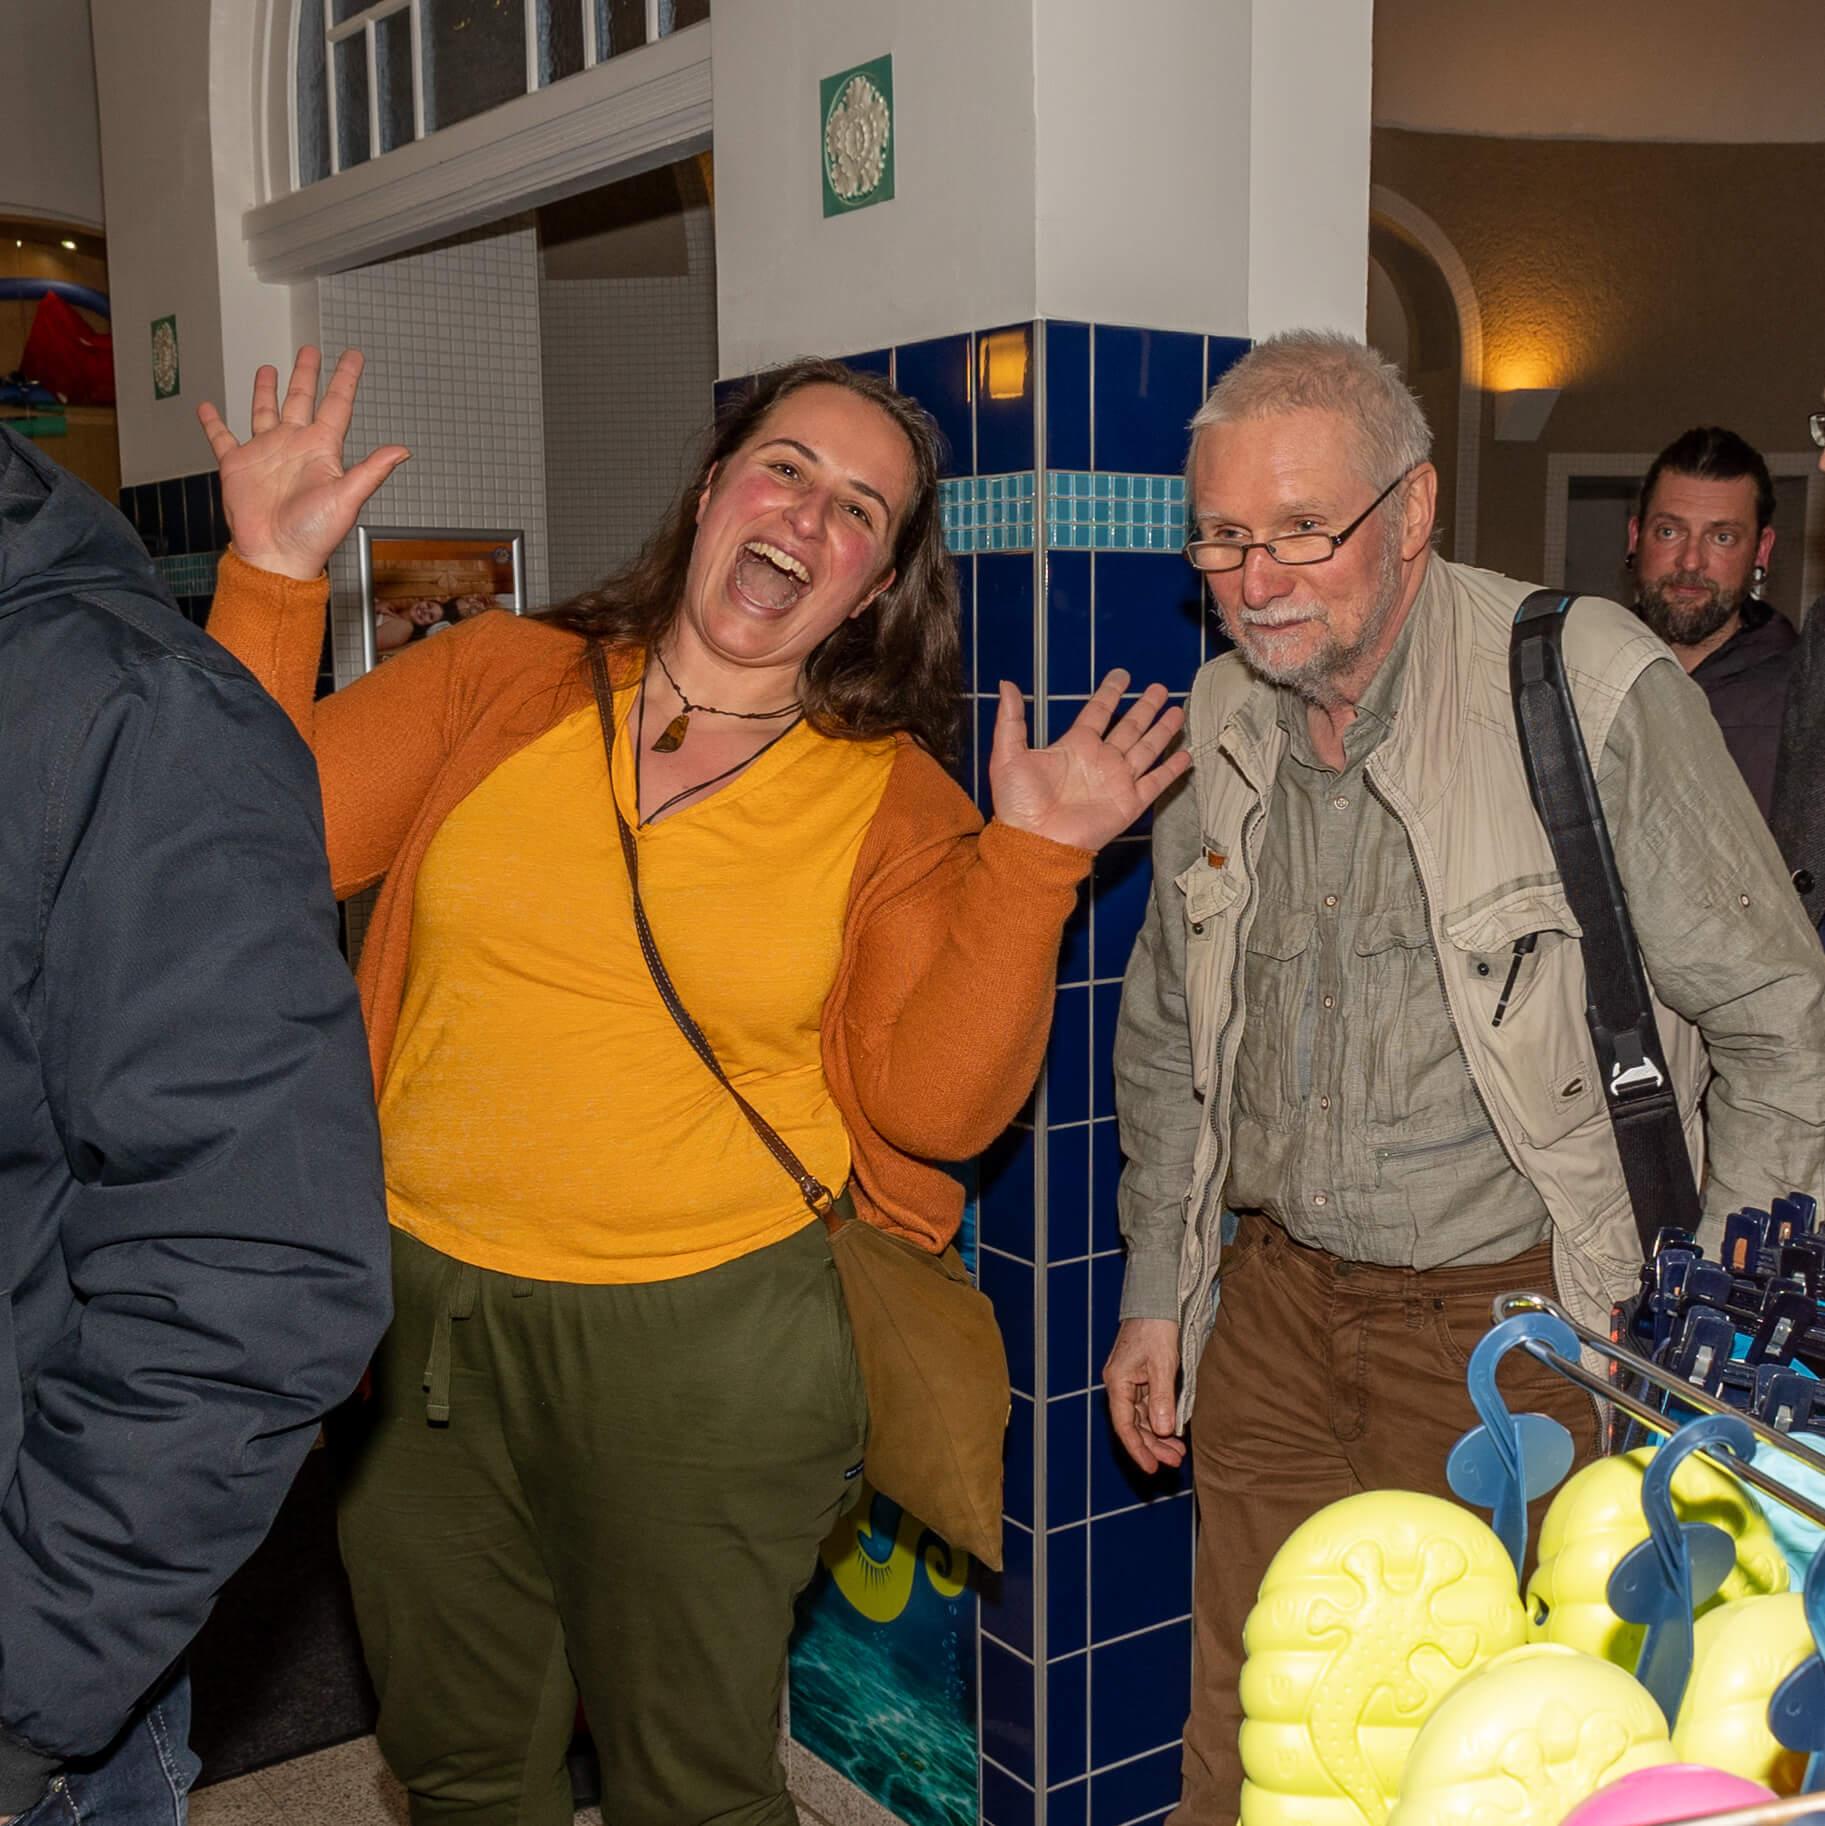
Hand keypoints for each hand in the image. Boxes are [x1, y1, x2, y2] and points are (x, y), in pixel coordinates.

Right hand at [196, 348, 408, 581]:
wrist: (276, 555)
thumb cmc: (313, 535)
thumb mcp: (346, 498)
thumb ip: (371, 471)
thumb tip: (403, 451)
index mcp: (321, 450)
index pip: (336, 405)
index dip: (345, 379)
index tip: (353, 356)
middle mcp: (294, 446)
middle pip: (301, 399)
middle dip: (305, 374)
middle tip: (310, 351)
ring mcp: (265, 453)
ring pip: (265, 411)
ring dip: (266, 390)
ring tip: (268, 369)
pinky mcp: (237, 465)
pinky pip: (222, 437)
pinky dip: (213, 422)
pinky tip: (207, 407)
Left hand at [989, 671, 1189, 851]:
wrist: (1034, 841)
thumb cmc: (1018, 805)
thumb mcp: (1007, 755)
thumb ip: (1011, 720)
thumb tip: (1006, 685)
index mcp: (1074, 747)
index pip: (1098, 712)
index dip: (1110, 693)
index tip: (1122, 676)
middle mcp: (1099, 761)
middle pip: (1129, 727)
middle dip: (1144, 707)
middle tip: (1158, 688)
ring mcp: (1116, 781)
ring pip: (1146, 749)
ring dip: (1162, 731)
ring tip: (1176, 712)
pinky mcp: (1129, 803)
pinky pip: (1155, 783)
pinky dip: (1170, 770)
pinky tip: (1184, 755)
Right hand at [1103, 1317, 1185, 1472]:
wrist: (1156, 1299)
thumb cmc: (1156, 1328)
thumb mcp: (1163, 1364)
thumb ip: (1162, 1398)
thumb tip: (1163, 1431)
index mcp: (1117, 1382)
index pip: (1125, 1425)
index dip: (1138, 1449)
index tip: (1152, 1468)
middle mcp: (1119, 1384)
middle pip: (1133, 1424)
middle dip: (1153, 1445)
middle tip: (1175, 1461)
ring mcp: (1129, 1380)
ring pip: (1141, 1417)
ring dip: (1158, 1435)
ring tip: (1178, 1451)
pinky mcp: (1140, 1375)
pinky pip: (1147, 1405)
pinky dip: (1160, 1419)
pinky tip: (1174, 1429)